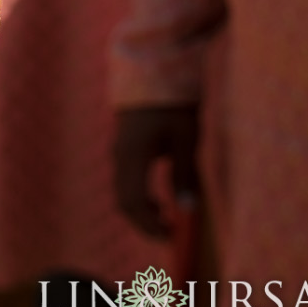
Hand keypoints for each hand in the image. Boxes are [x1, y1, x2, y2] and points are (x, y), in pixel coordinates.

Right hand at [113, 103, 200, 239]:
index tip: (172, 236)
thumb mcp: (185, 137)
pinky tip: (159, 199)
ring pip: (123, 191)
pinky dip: (140, 197)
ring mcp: (119, 152)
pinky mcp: (124, 148)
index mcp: (132, 156)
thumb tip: (188, 208)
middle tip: (170, 233)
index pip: (133, 201)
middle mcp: (120, 156)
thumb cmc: (173, 103)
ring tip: (167, 217)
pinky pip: (126, 181)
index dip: (149, 224)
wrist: (153, 70)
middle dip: (144, 221)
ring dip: (142, 210)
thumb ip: (185, 173)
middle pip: (123, 200)